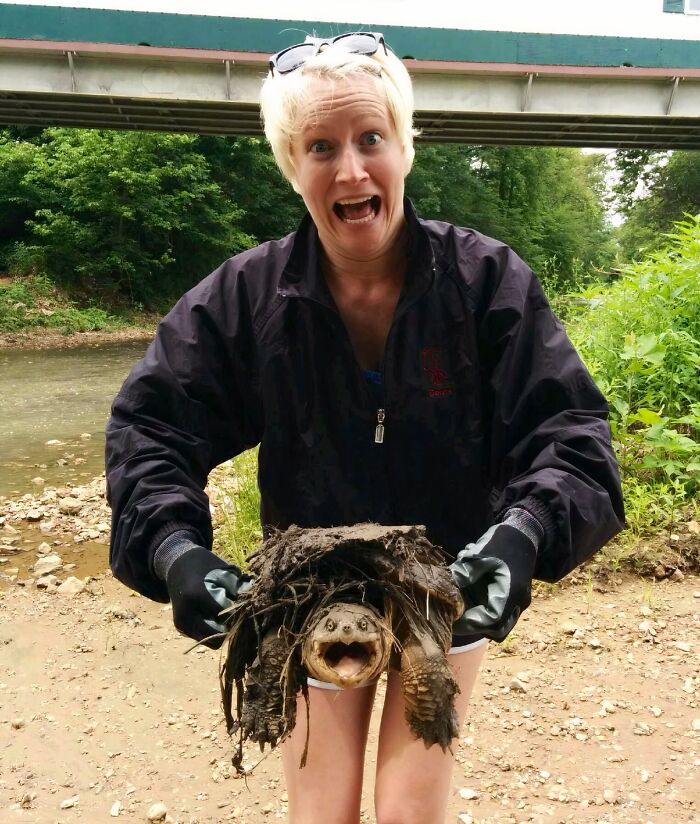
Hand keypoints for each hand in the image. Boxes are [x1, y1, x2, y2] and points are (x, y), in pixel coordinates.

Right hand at [165, 546, 252, 647]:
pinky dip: (215, 630)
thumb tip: (253, 605)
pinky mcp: (181, 628)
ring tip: (231, 616)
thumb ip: (235, 590)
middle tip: (242, 616)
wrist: (177, 565)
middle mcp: (186, 614)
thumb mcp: (222, 571)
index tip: (249, 607)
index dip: (240, 613)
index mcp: (197, 595)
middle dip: (232, 627)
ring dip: (224, 632)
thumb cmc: (204, 564)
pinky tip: (221, 617)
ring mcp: (181, 624)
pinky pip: (204, 636)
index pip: (226, 615)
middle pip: (219, 635)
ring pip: (212, 640)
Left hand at [449, 522, 536, 640]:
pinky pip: (498, 607)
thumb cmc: (503, 541)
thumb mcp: (481, 554)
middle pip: (497, 628)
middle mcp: (518, 602)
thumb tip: (448, 586)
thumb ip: (466, 571)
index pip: (492, 621)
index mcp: (511, 593)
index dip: (471, 623)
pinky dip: (483, 602)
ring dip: (478, 611)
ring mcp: (518, 600)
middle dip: (474, 623)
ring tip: (463, 592)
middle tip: (455, 612)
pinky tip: (471, 582)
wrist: (524, 532)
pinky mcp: (513, 595)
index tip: (452, 617)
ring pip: (498, 620)